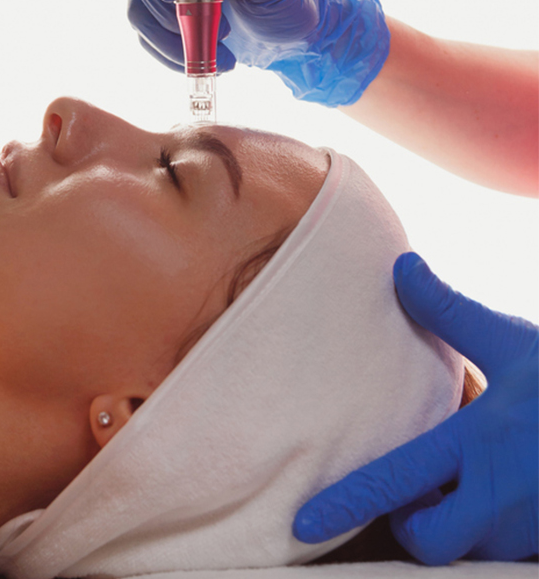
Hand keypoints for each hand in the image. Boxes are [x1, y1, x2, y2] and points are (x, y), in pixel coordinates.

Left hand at [293, 252, 538, 563]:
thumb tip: (401, 266)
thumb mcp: (509, 337)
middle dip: (409, 528)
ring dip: (454, 528)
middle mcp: (502, 495)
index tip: (302, 524)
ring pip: (470, 551)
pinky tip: (500, 490)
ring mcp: (534, 525)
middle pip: (429, 542)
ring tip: (459, 485)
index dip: (344, 504)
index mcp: (478, 442)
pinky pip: (508, 552)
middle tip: (413, 494)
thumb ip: (447, 309)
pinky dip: (489, 530)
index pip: (394, 482)